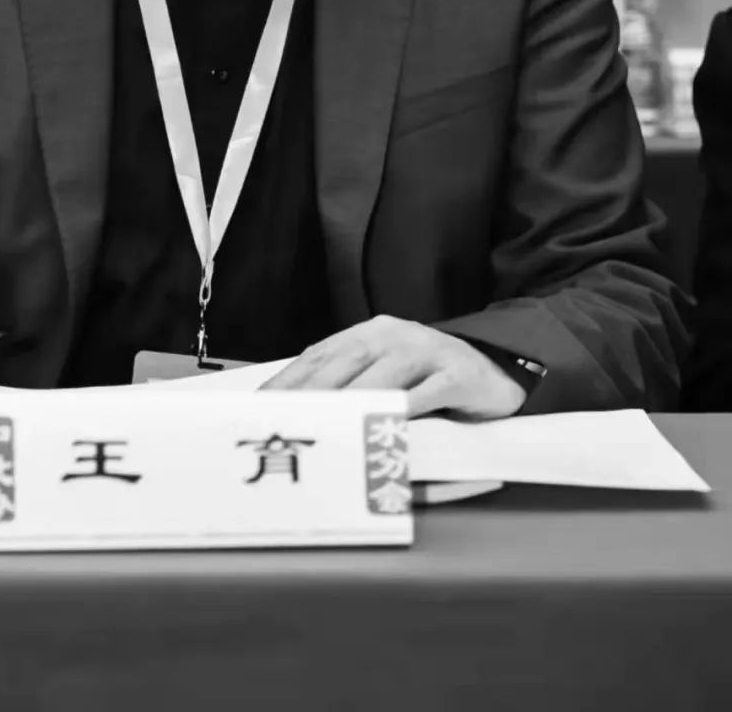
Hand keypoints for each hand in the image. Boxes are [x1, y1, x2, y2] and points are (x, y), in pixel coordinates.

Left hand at [261, 315, 527, 418]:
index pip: (320, 355)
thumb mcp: (388, 373)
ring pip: (383, 375)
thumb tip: (299, 415)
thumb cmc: (432, 378)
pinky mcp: (459, 373)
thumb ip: (351, 384)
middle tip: (283, 419)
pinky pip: (429, 392)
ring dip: (353, 402)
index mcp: (370, 334)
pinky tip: (387, 426)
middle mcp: (394, 336)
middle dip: (311, 391)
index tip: (261, 406)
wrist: (499, 366)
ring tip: (327, 426)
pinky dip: (407, 409)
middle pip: (344, 361)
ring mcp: (428, 350)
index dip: (289, 379)